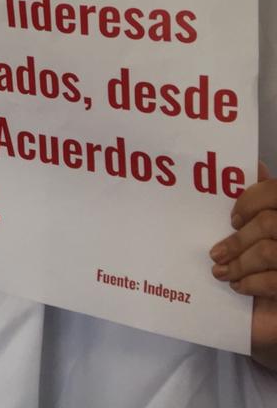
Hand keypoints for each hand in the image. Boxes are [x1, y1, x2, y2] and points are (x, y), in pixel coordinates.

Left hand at [210, 162, 276, 370]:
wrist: (272, 321)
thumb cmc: (267, 270)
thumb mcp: (260, 235)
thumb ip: (261, 204)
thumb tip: (254, 164)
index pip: (276, 190)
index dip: (251, 200)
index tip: (232, 219)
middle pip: (270, 223)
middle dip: (238, 240)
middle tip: (215, 254)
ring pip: (271, 251)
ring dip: (239, 263)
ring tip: (221, 272)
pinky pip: (276, 280)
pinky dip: (252, 283)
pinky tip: (239, 286)